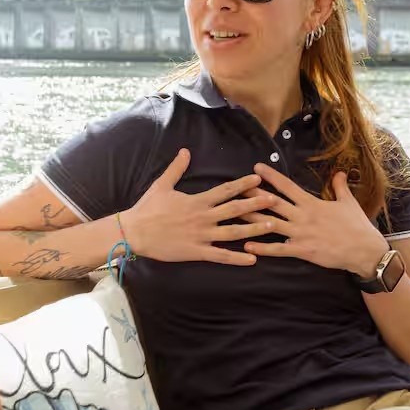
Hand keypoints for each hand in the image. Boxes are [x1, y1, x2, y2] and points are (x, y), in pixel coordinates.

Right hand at [120, 149, 277, 263]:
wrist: (134, 232)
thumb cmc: (148, 208)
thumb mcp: (162, 184)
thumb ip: (177, 168)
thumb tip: (185, 150)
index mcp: (197, 201)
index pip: (225, 190)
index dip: (243, 185)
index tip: (258, 179)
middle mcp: (203, 217)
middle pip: (235, 210)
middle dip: (256, 204)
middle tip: (275, 200)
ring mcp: (201, 235)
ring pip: (233, 232)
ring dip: (254, 229)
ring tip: (272, 226)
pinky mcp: (197, 252)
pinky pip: (221, 256)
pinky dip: (238, 258)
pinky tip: (253, 259)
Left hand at [242, 163, 387, 275]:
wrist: (365, 250)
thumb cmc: (357, 226)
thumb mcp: (348, 202)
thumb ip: (340, 186)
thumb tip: (339, 172)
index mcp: (312, 203)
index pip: (288, 187)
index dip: (271, 177)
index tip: (257, 168)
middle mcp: (303, 216)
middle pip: (273, 203)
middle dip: (254, 195)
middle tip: (236, 188)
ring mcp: (301, 234)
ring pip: (271, 224)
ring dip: (252, 218)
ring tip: (234, 214)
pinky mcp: (302, 251)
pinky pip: (279, 249)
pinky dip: (263, 248)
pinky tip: (248, 245)